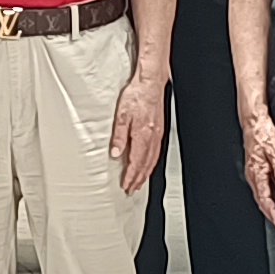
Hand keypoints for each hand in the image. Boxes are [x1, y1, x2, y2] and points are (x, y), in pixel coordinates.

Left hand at [111, 73, 166, 194]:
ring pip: (152, 160)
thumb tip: (115, 153)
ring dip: (145, 173)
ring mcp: (158, 135)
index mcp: (142, 135)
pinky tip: (148, 165)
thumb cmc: (136, 95)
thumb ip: (119, 136)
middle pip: (146, 165)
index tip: (126, 185)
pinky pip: (156, 153)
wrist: (150, 84)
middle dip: (138, 179)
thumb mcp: (121, 115)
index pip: (136, 162)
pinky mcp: (160, 131)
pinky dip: (152, 163)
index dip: (131, 176)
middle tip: (132, 189)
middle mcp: (152, 138)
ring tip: (139, 182)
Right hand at [242, 109, 274, 231]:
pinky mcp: (256, 168)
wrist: (254, 122)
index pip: (265, 200)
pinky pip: (262, 188)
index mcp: (257, 173)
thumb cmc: (263, 133)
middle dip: (272, 215)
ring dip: (270, 208)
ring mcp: (254, 172)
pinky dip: (269, 198)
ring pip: (261, 196)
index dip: (274, 215)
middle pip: (262, 201)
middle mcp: (253, 175)